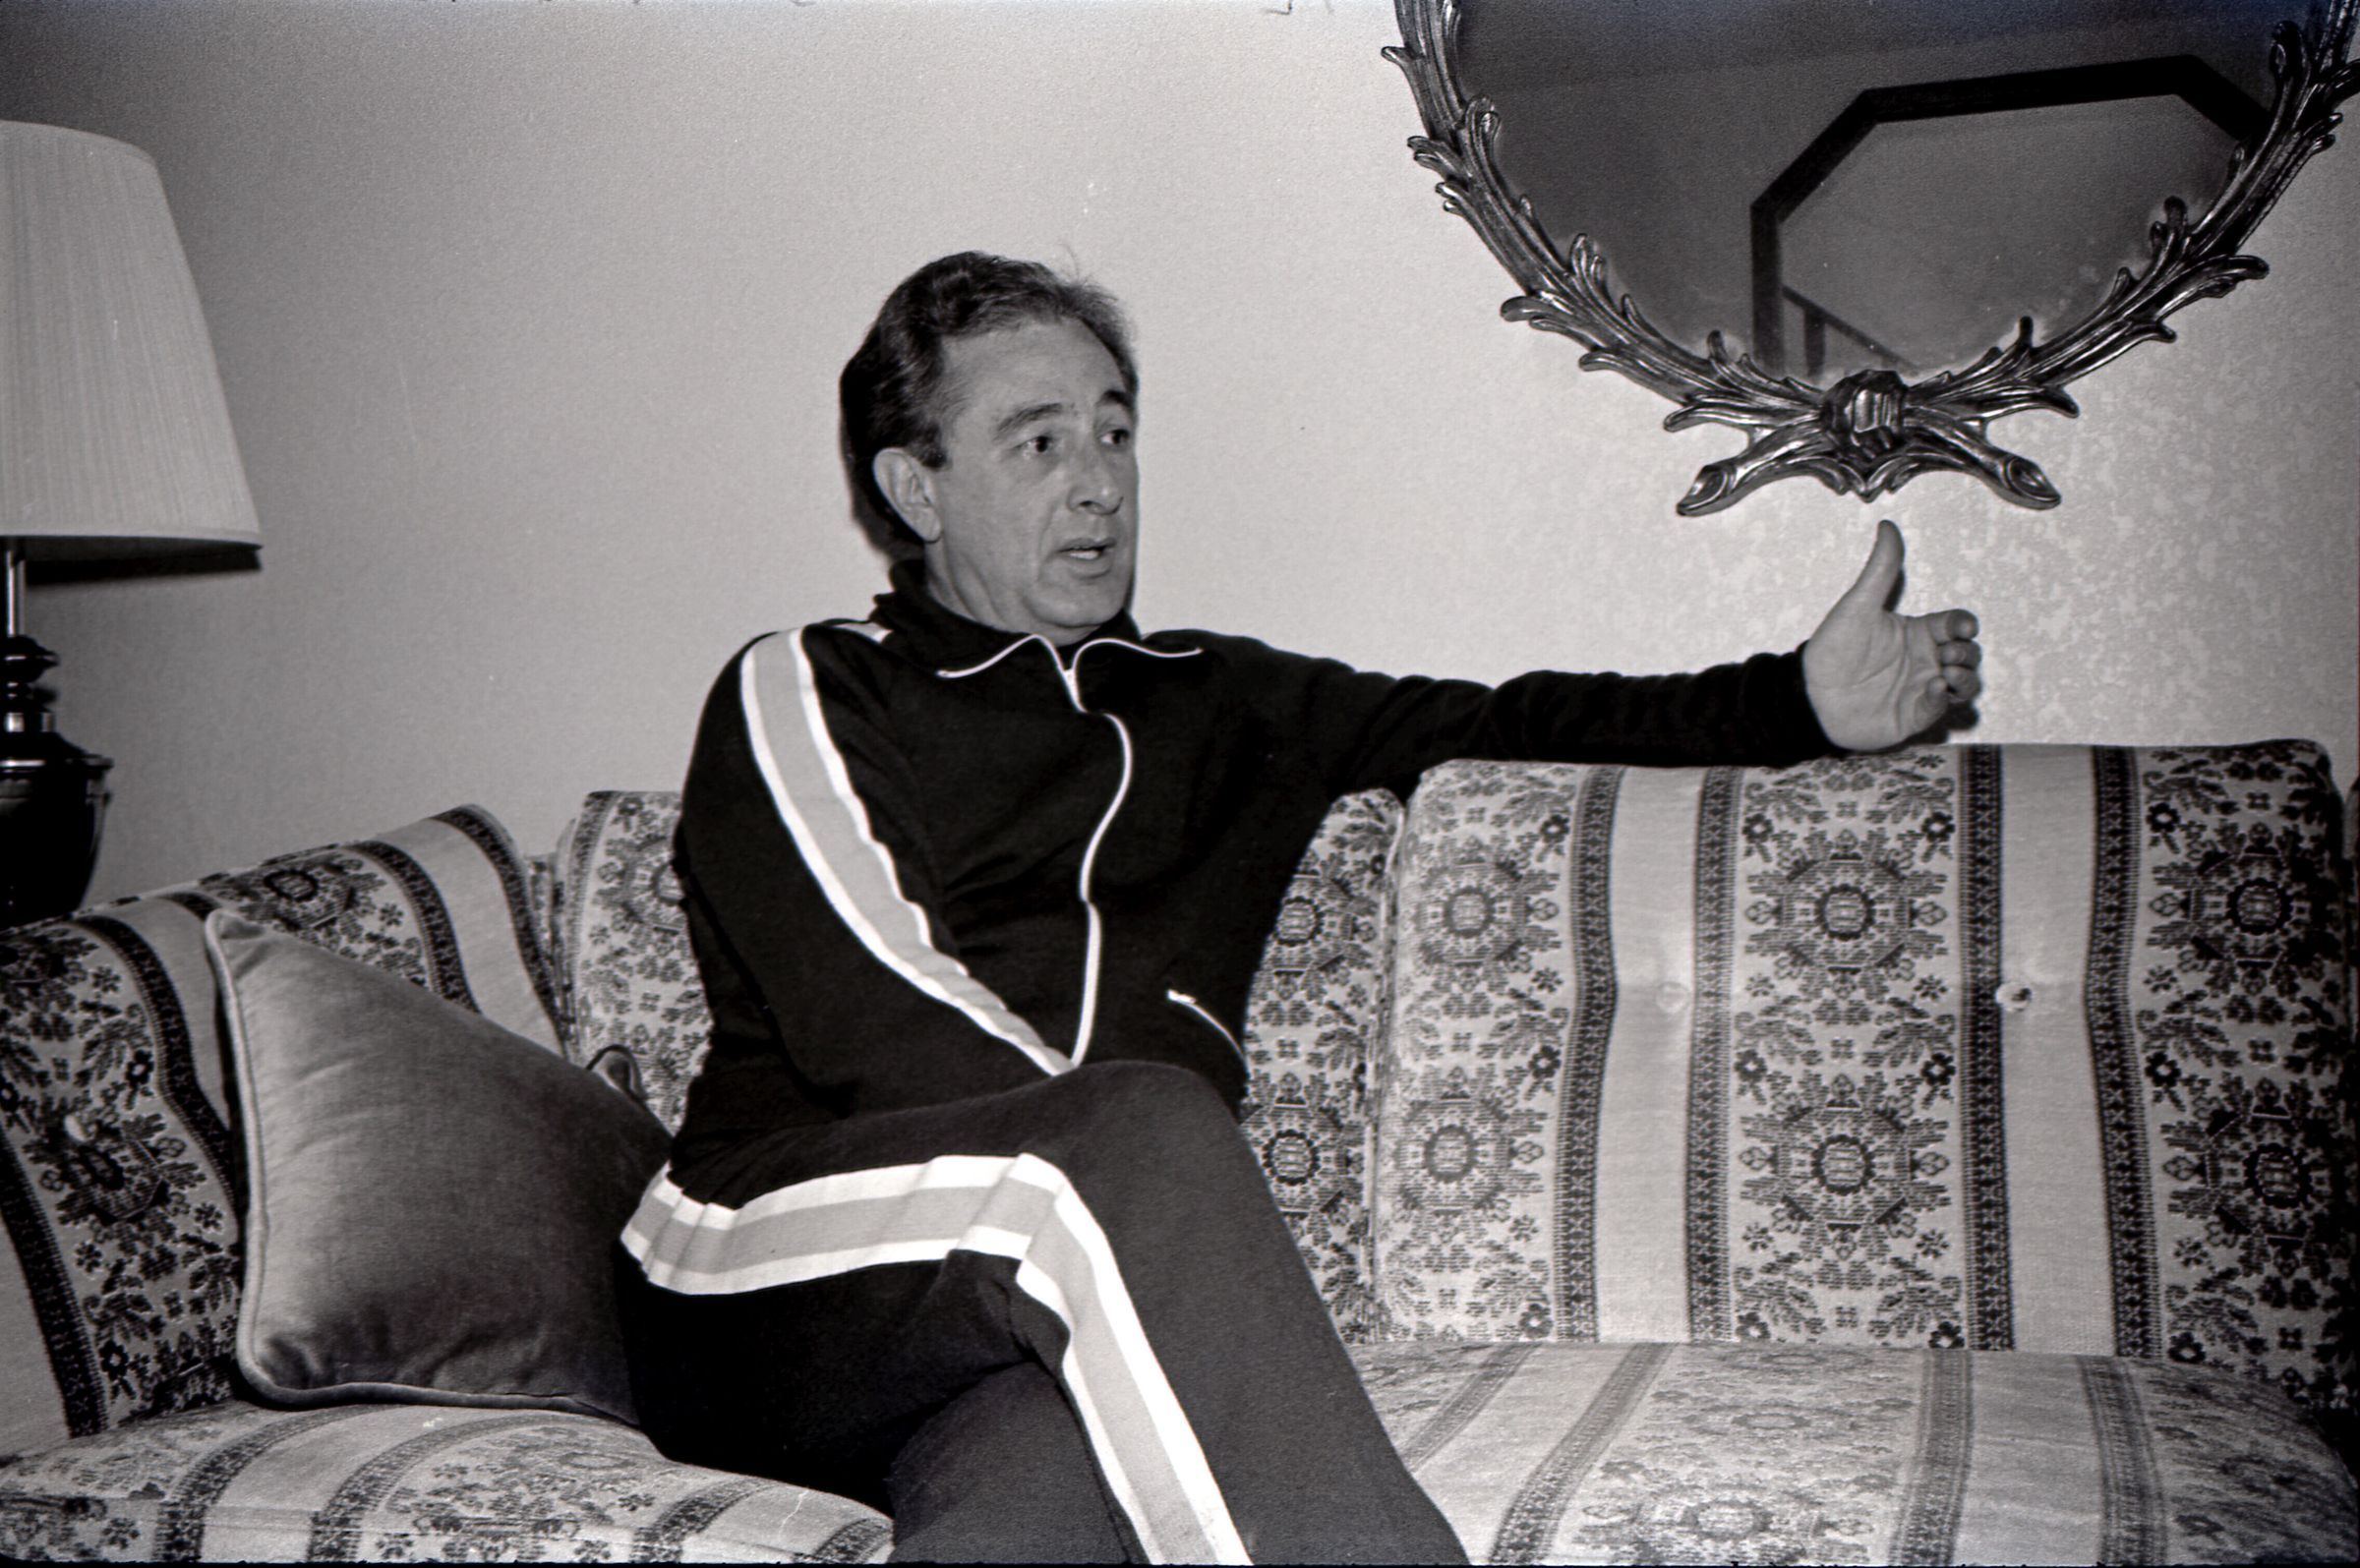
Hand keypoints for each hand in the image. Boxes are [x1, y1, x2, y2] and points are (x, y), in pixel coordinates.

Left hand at [1802, 520, 1981, 751]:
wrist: (1809, 695)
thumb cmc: (1832, 649)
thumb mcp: (1858, 605)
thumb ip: (1880, 569)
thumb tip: (1887, 525)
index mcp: (1916, 632)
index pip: (1956, 624)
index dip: (1964, 624)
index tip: (1960, 627)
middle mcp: (1924, 660)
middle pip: (1968, 653)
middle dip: (1967, 652)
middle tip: (1946, 654)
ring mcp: (1922, 688)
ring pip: (1966, 683)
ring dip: (1966, 677)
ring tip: (1946, 673)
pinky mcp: (1916, 715)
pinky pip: (1945, 709)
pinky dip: (1947, 700)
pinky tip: (1934, 689)